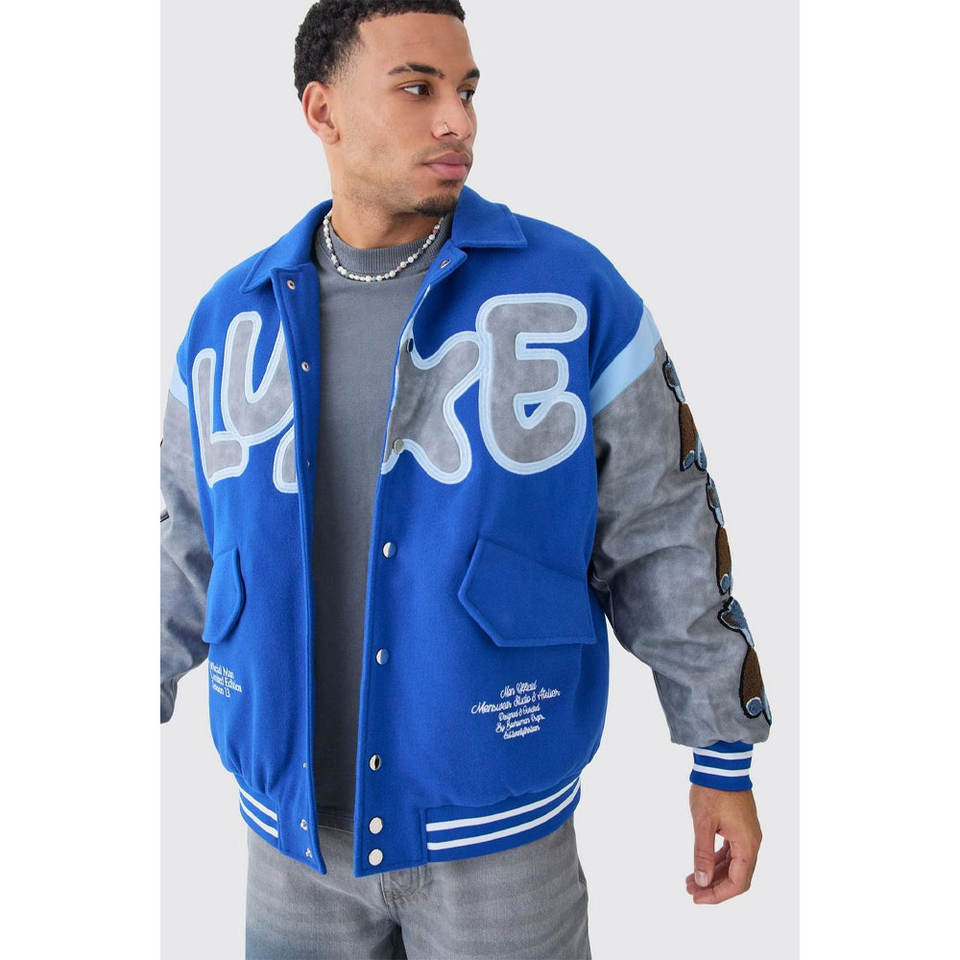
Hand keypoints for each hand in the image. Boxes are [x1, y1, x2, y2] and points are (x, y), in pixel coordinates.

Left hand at [685, 784, 761, 903]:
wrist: (721, 763)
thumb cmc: (712, 790)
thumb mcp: (703, 823)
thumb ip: (702, 854)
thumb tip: (702, 881)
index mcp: (747, 844)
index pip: (738, 882)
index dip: (718, 895)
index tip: (697, 897)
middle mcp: (752, 842)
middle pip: (738, 877)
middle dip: (714, 887)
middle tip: (691, 891)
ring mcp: (747, 834)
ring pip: (733, 864)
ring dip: (714, 874)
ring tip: (691, 880)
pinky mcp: (740, 827)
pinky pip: (731, 851)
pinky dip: (716, 860)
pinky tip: (701, 864)